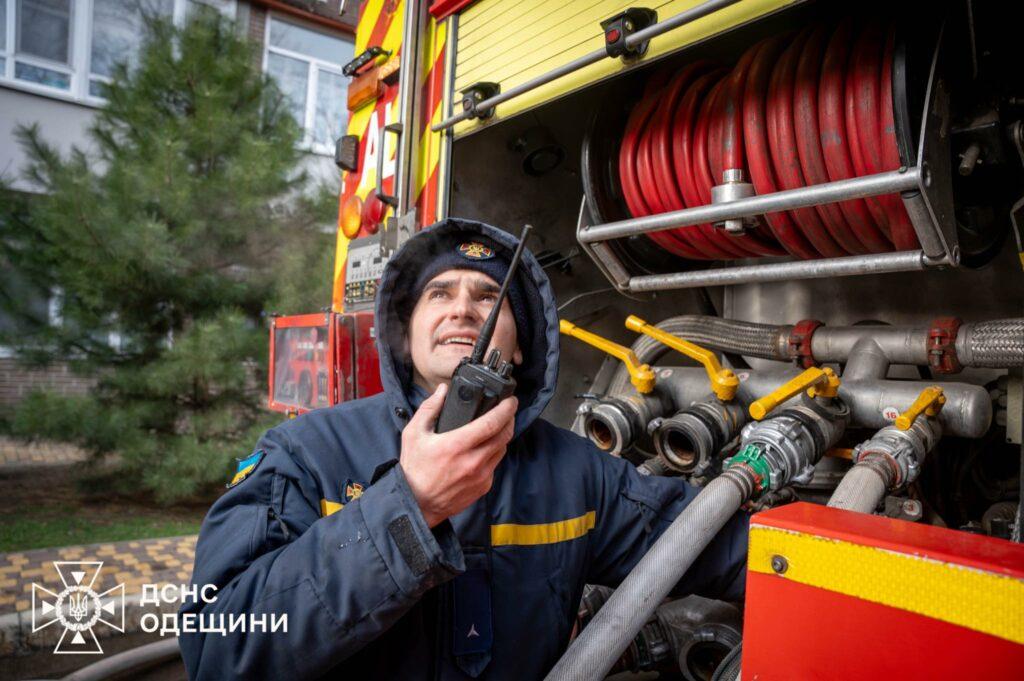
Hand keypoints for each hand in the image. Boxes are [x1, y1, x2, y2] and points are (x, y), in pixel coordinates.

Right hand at [399, 383, 516, 527]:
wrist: (417, 503)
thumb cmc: (414, 468)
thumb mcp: (413, 434)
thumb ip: (429, 408)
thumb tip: (442, 390)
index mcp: (457, 445)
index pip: (492, 423)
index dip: (506, 409)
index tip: (511, 400)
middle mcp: (473, 461)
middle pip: (504, 435)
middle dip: (510, 419)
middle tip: (508, 410)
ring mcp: (481, 476)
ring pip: (502, 450)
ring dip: (502, 436)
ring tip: (495, 428)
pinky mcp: (483, 487)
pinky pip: (495, 465)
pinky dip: (493, 454)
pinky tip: (483, 450)